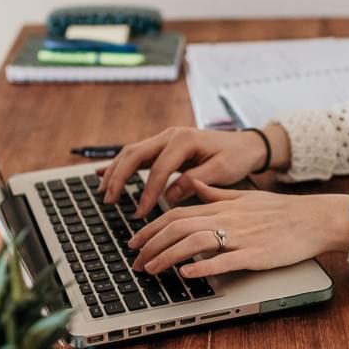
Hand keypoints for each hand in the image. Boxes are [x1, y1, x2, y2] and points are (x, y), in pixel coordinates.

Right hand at [97, 127, 270, 218]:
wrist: (245, 144)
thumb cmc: (236, 157)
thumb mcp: (221, 170)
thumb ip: (195, 181)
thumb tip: (169, 196)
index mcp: (184, 140)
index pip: (159, 168)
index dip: (148, 192)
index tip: (140, 213)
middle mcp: (170, 135)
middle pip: (135, 154)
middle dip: (119, 177)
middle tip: (109, 200)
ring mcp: (165, 138)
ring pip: (131, 152)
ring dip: (115, 171)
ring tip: (103, 192)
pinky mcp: (164, 146)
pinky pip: (137, 154)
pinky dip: (121, 165)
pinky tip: (105, 175)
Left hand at [127, 178, 348, 277]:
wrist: (315, 218)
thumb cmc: (282, 210)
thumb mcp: (245, 195)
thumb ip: (215, 192)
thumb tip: (191, 185)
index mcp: (222, 206)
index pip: (176, 214)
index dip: (151, 228)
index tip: (135, 242)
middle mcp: (226, 218)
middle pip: (178, 227)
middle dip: (151, 245)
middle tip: (134, 261)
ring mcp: (240, 237)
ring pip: (194, 242)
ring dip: (168, 257)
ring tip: (151, 270)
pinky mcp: (255, 254)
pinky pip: (224, 260)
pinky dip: (203, 266)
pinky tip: (186, 274)